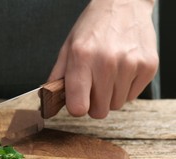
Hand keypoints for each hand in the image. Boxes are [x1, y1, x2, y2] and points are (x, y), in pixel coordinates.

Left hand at [48, 0, 158, 118]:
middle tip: (94, 84)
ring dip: (111, 95)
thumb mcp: (67, 48)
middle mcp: (106, 62)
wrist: (123, 4)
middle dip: (94, 103)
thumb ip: (57, 78)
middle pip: (99, 111)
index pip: (78, 107)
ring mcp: (130, 65)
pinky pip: (133, 96)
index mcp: (81, 58)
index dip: (77, 107)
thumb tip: (48, 103)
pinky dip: (126, 88)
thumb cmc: (92, 28)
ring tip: (109, 73)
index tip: (78, 101)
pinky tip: (122, 69)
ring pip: (117, 105)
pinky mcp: (148, 66)